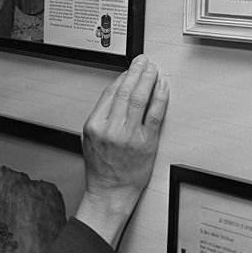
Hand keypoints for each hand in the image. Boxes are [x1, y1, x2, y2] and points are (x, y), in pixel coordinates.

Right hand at [76, 54, 169, 248]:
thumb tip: (117, 91)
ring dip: (148, 80)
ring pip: (140, 99)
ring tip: (153, 69)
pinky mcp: (147, 142)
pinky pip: (156, 114)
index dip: (122, 77)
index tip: (130, 68)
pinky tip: (162, 87)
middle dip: (136, 72)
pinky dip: (160, 97)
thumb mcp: (89, 138)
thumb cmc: (102, 167)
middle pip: (126, 91)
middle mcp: (112, 129)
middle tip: (143, 61)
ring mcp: (130, 135)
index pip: (110, 93)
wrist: (112, 191)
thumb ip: (101, 115)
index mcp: (95, 125)